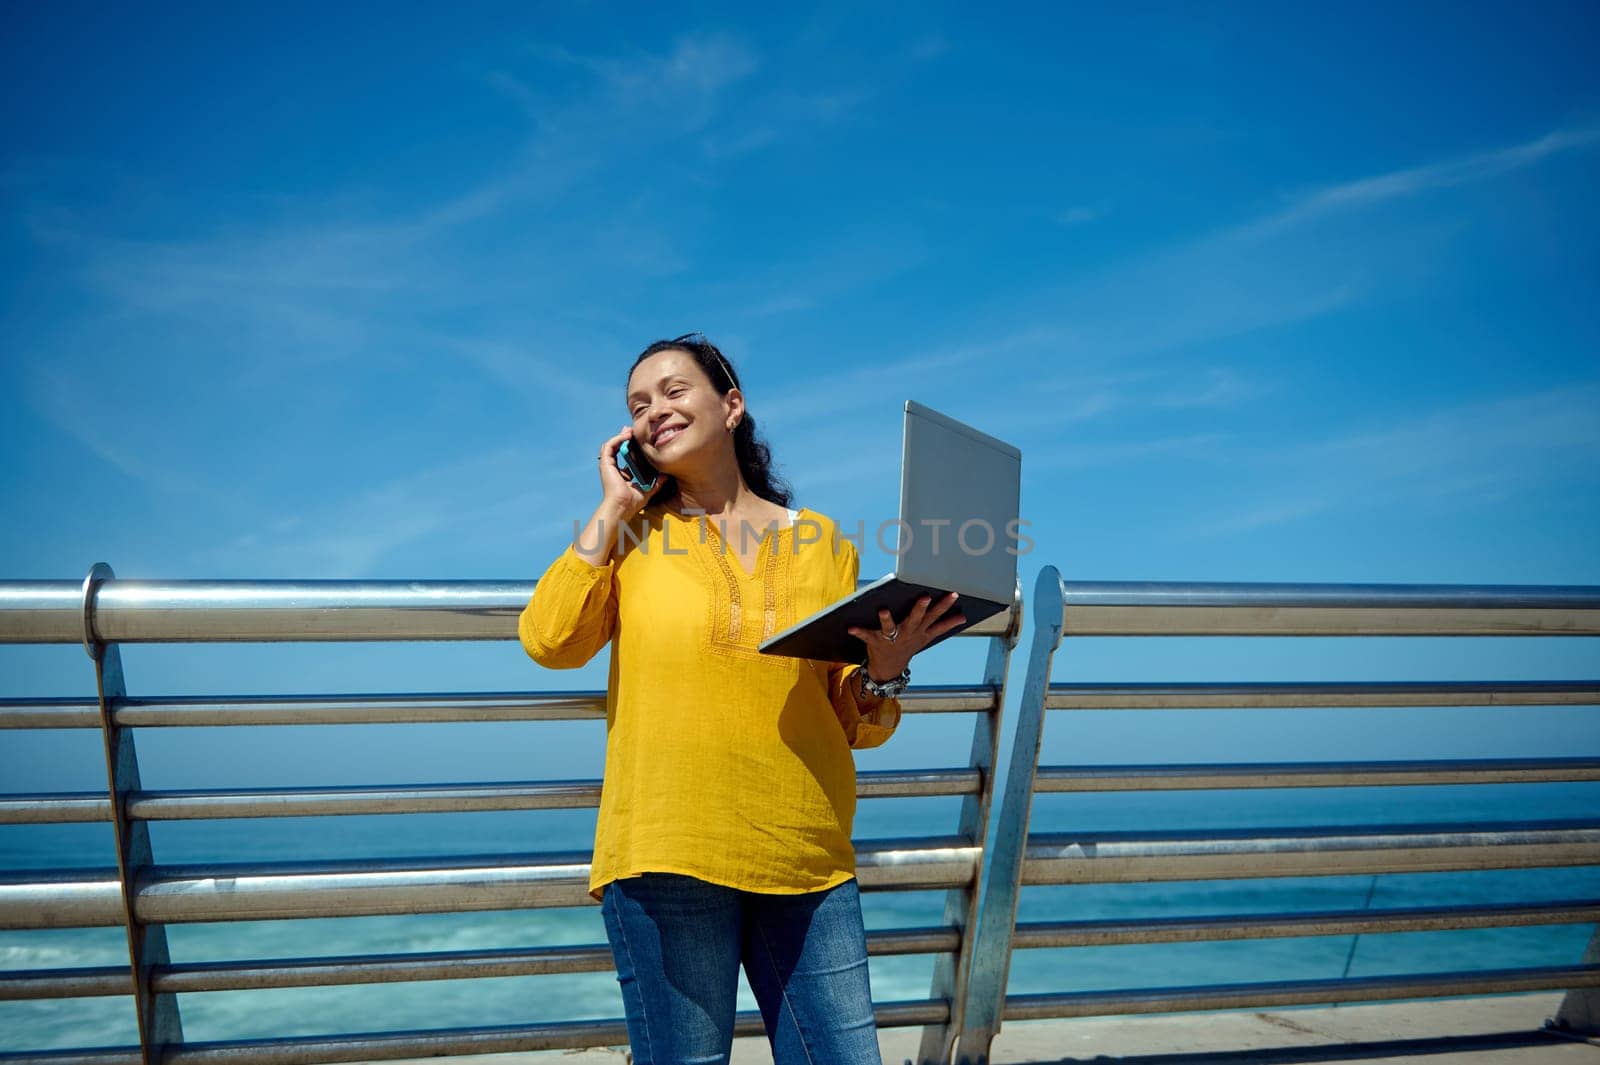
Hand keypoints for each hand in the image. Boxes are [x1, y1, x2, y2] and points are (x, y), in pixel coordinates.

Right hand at [598, 425, 664, 516]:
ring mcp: (607, 466)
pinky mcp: (605, 463)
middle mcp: (613, 469)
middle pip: (617, 448)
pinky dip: (617, 439)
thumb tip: (666, 476)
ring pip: (611, 445)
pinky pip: (608, 446)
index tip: (639, 440)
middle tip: (634, 430)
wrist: (622, 506)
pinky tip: (626, 436)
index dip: (632, 447)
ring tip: (630, 431)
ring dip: (620, 436)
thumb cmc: (632, 502)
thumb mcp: (648, 490)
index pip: (625, 457)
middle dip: (625, 437)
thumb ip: (656, 483)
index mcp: (621, 475)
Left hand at [848, 593, 965, 682]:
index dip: (946, 607)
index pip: (937, 618)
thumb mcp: (927, 636)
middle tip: (925, 597)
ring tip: (883, 610)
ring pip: (891, 627)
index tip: (953, 594)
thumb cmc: (907, 644)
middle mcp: (908, 634)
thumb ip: (945, 625)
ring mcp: (892, 638)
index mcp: (921, 631)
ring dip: (887, 619)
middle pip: (917, 619)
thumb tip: (964, 617)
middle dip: (921, 609)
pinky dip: (858, 631)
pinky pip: (866, 635)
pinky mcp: (876, 641)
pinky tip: (850, 627)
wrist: (889, 668)